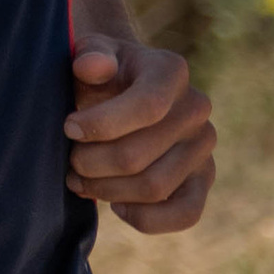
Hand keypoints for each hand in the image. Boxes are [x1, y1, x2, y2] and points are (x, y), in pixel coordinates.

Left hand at [66, 29, 215, 233]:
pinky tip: (118, 205)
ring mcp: (203, 147)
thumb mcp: (88, 56)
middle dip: (92, 164)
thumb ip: (89, 55)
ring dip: (107, 191)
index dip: (101, 125)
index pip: (147, 106)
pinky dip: (145, 218)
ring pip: (153, 188)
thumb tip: (93, 66)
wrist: (121, 96)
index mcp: (171, 71)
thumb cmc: (99, 78)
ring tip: (81, 180)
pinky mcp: (203, 180)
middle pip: (138, 156)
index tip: (69, 128)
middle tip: (70, 160)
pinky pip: (186, 213)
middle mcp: (196, 108)